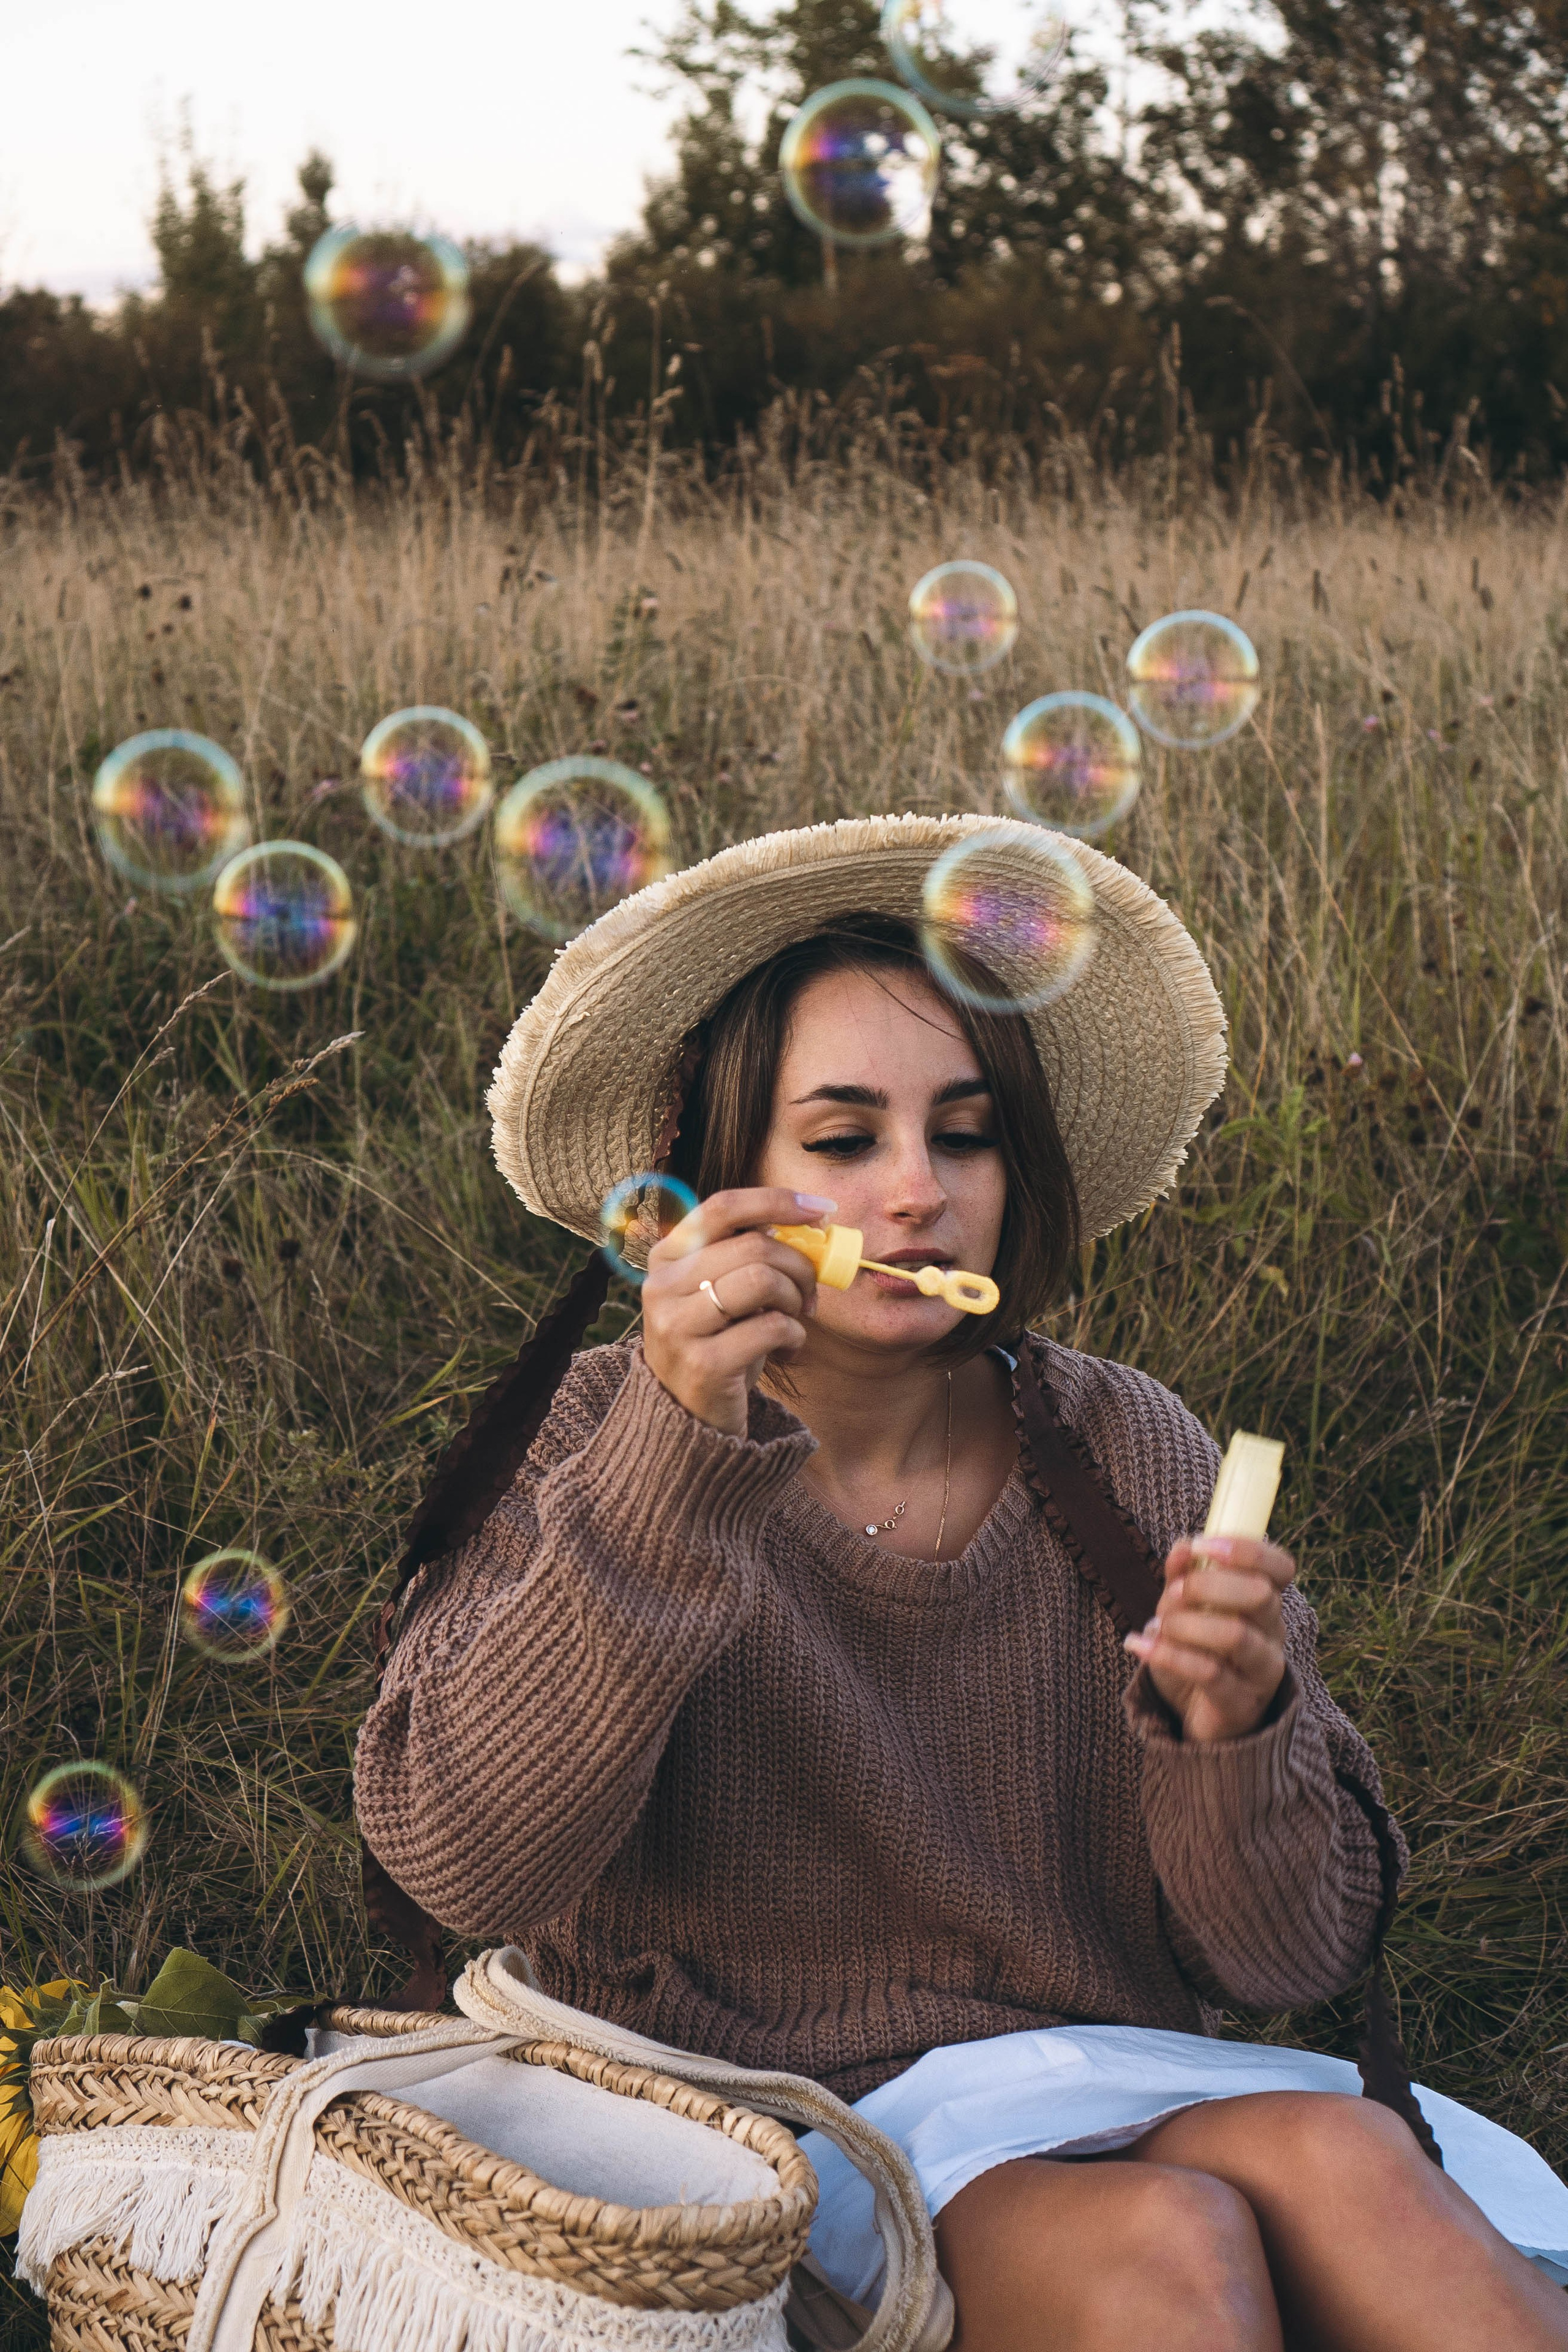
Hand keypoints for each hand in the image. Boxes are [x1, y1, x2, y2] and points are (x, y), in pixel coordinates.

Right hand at [641, 1187, 832, 1435]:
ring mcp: (677, 1325)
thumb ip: (749, 1256)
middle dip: (799, 1265)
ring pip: (762, 1280)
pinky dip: (794, 1334)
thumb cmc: (717, 1341)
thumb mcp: (723, 1291)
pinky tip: (787, 1348)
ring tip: (796, 1317)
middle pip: (753, 1246)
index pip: (723, 1207)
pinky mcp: (702, 1363)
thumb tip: (811, 1225)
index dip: (776, 1201)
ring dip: (796, 1298)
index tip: (821, 1209)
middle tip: (811, 1290)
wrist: (687, 1415)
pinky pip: (770, 1328)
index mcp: (668, 1257)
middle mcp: (663, 1286)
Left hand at [1124, 1534, 1293, 1743]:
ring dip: (1186, 1623)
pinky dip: (1168, 1654)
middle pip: (1260, 1595)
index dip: (1247, 1550)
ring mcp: (1262, 1671)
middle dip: (1207, 1585)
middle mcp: (1272, 1634)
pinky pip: (1210, 1673)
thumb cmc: (1196, 1652)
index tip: (1204, 1545)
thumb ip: (1183, 1577)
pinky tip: (1139, 1645)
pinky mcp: (1241, 1703)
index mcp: (1265, 1602)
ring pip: (1235, 1635)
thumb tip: (1184, 1546)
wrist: (1197, 1716)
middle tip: (1173, 1593)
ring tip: (1157, 1626)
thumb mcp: (1184, 1610)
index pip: (1280, 1567)